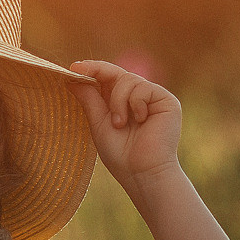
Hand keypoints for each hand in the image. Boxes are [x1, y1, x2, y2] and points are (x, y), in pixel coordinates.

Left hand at [69, 59, 182, 184]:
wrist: (142, 173)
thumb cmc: (120, 154)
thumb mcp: (98, 123)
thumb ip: (89, 99)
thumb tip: (72, 77)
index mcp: (121, 102)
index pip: (107, 78)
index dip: (92, 69)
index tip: (74, 67)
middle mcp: (137, 97)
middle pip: (117, 73)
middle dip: (98, 73)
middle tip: (80, 72)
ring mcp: (153, 98)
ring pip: (128, 79)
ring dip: (117, 101)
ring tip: (119, 124)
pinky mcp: (166, 100)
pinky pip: (143, 88)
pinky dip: (135, 103)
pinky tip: (140, 120)